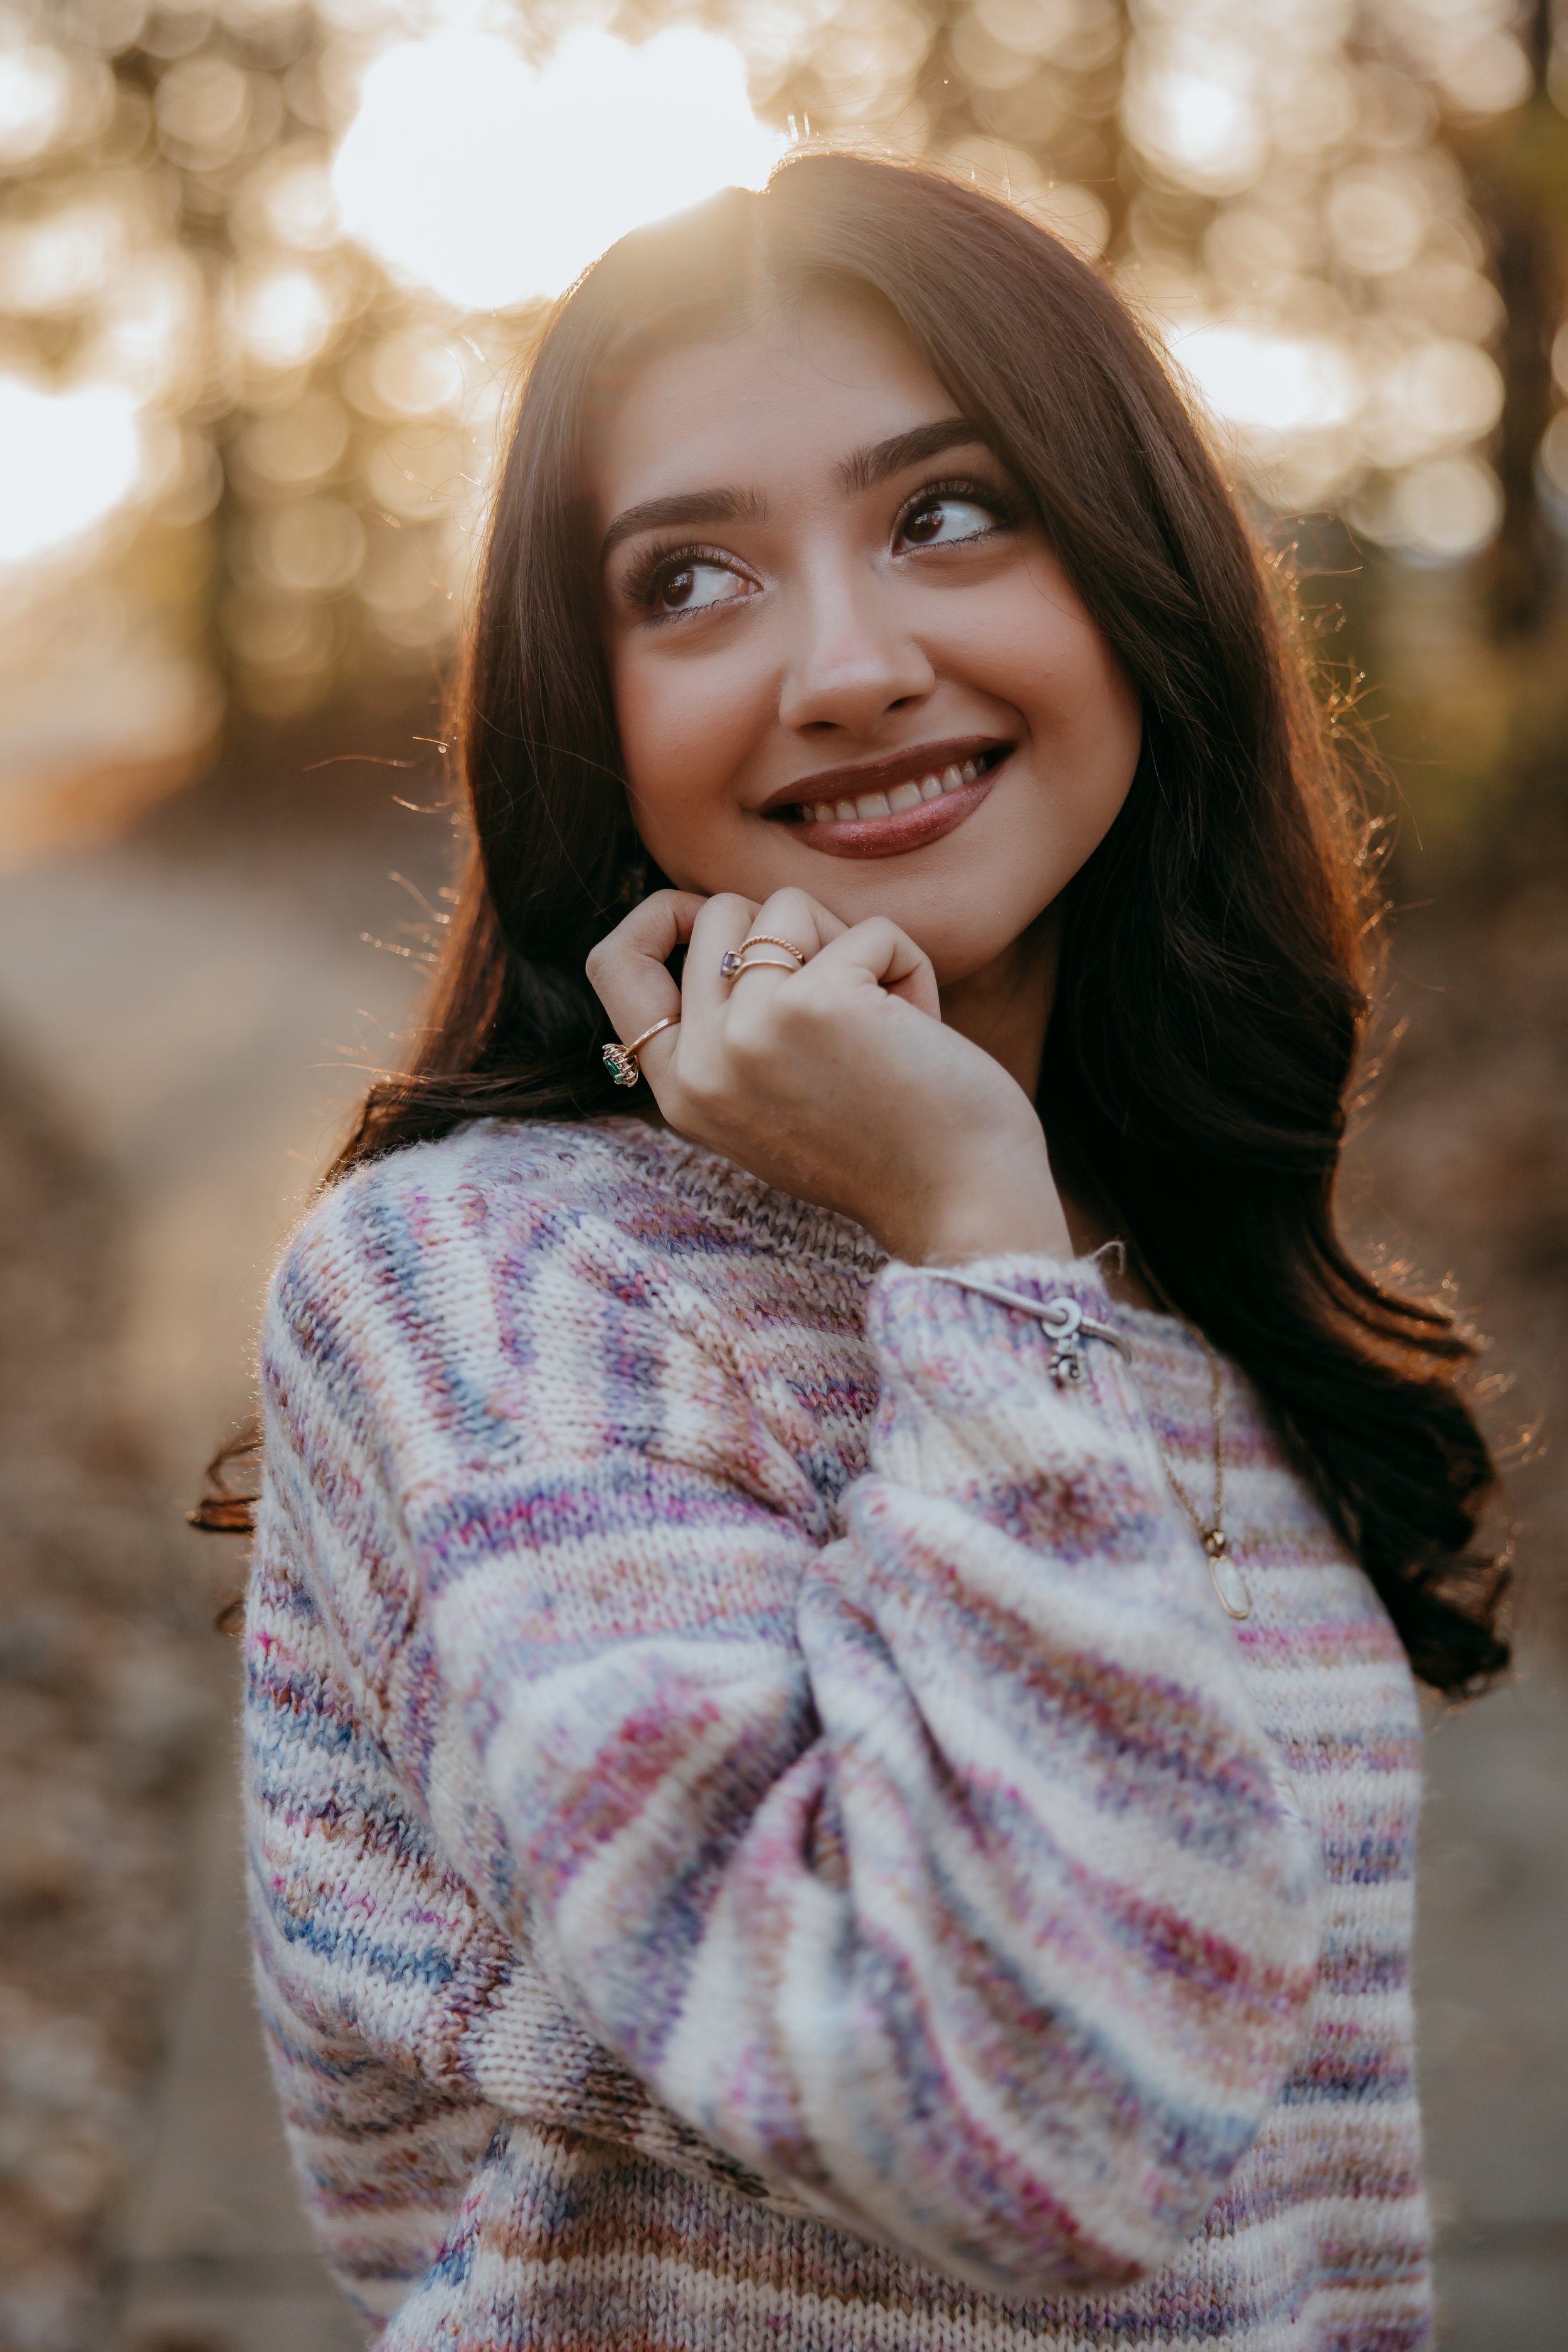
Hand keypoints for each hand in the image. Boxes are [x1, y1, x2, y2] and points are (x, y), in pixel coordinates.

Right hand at [586, 887, 1071, 1263]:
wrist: (961, 1206)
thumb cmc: (887, 1147)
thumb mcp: (771, 1099)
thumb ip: (730, 1030)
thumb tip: (728, 921)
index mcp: (682, 1091)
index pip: (612, 964)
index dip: (657, 915)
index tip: (716, 916)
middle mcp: (702, 1064)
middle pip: (715, 913)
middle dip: (790, 930)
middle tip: (844, 992)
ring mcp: (750, 1030)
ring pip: (785, 906)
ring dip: (851, 944)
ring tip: (886, 1017)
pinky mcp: (816, 1003)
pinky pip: (868, 929)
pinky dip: (907, 964)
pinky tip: (922, 1029)